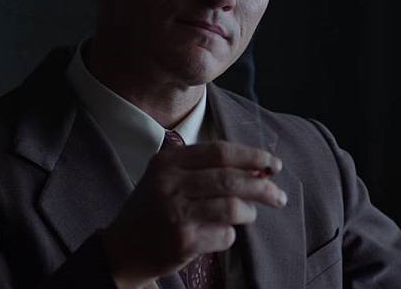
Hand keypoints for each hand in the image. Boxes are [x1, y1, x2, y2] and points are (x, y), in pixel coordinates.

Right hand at [101, 140, 286, 287]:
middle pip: (231, 179)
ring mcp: (175, 212)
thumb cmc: (153, 210)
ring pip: (232, 207)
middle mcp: (169, 183)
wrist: (121, 249)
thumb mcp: (167, 178)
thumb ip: (205, 169)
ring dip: (249, 212)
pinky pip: (225, 235)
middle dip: (262, 187)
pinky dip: (230, 235)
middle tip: (278, 195)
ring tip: (247, 215)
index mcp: (168, 161)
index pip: (220, 151)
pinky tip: (218, 234)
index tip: (272, 164)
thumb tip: (257, 169)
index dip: (252, 156)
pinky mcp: (182, 241)